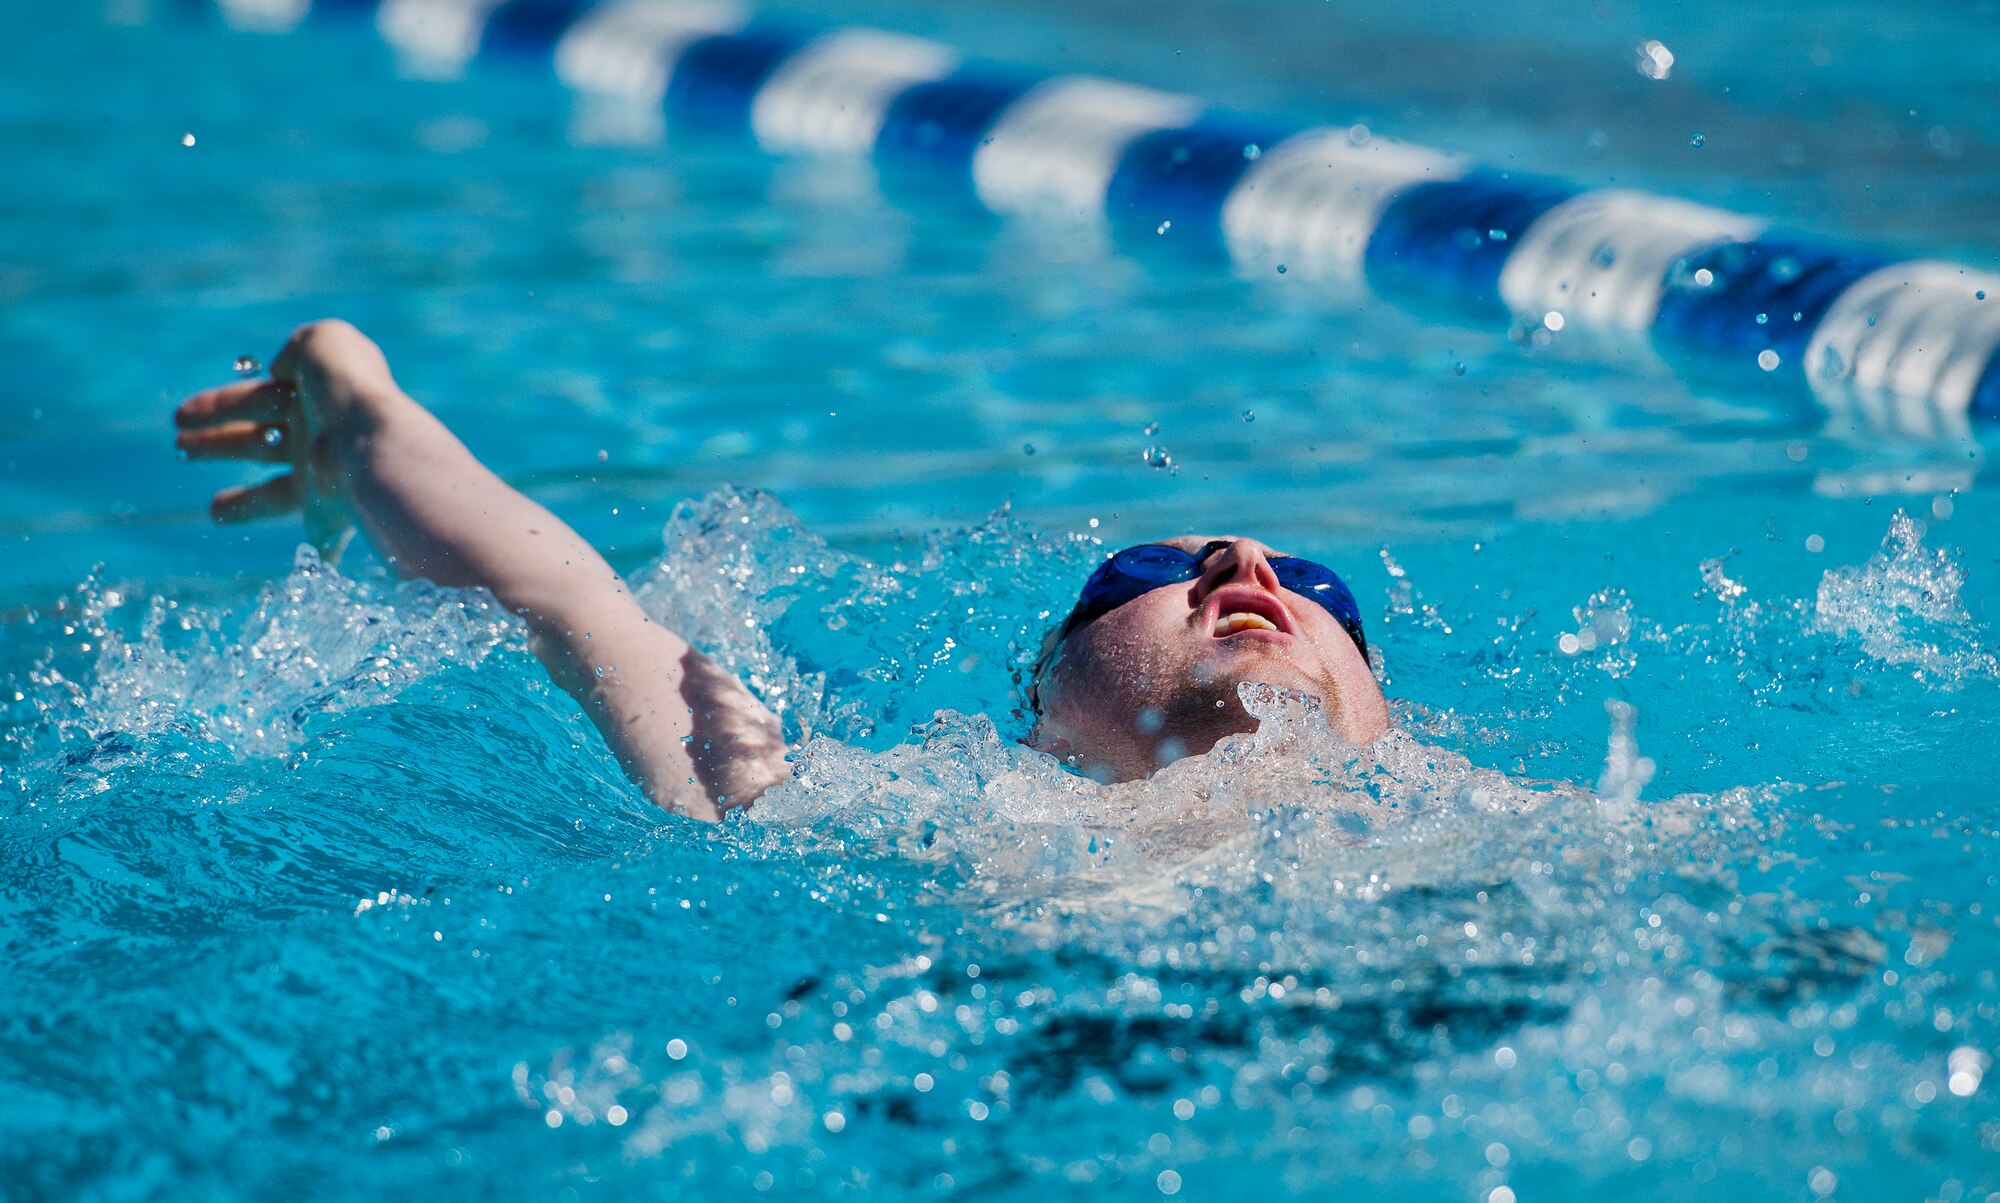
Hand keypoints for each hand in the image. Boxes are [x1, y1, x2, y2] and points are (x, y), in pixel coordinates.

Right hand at [175, 320, 397, 558]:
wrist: (373, 446)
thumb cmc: (347, 391)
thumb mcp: (323, 343)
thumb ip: (301, 349)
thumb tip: (284, 371)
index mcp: (308, 398)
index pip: (254, 398)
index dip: (215, 406)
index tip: (178, 416)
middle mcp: (314, 439)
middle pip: (256, 442)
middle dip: (217, 444)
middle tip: (181, 446)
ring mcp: (322, 479)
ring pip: (276, 496)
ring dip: (244, 504)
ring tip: (215, 511)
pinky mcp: (331, 516)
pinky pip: (325, 538)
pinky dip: (318, 551)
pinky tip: (312, 562)